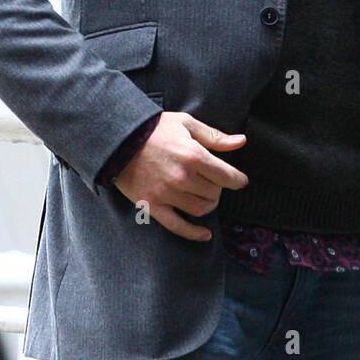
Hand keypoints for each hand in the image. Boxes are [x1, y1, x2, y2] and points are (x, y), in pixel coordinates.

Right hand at [113, 111, 247, 241]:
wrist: (118, 139)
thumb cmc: (155, 129)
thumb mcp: (187, 124)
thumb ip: (215, 136)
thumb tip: (241, 142)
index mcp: (194, 156)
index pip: (227, 176)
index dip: (237, 180)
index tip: (240, 181)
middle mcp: (182, 177)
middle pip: (214, 193)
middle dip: (219, 189)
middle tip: (213, 182)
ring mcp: (166, 194)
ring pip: (201, 209)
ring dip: (208, 205)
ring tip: (206, 197)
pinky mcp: (152, 205)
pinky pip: (177, 226)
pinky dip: (194, 233)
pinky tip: (205, 235)